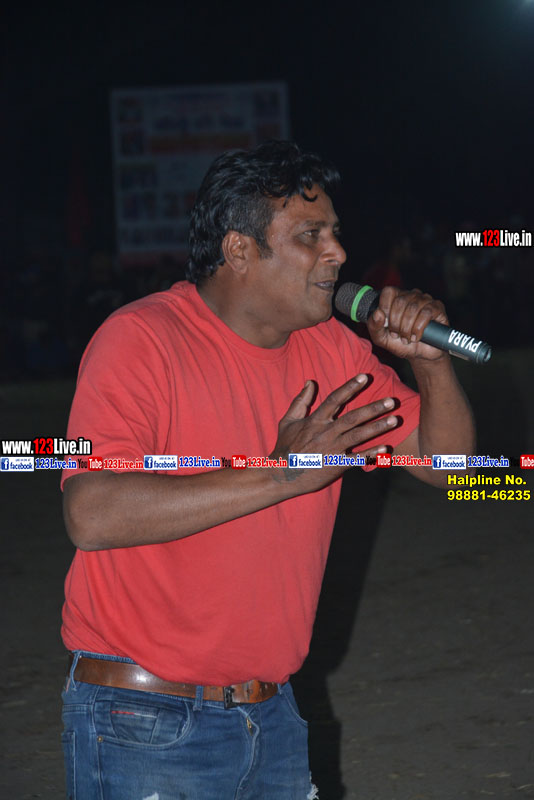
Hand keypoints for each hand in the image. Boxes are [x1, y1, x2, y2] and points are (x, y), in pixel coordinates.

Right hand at [269, 375, 397, 491]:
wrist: (282, 475)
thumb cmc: (284, 447)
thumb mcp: (287, 421)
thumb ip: (300, 401)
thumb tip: (310, 382)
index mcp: (315, 421)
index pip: (335, 399)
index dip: (350, 387)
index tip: (364, 377)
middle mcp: (326, 433)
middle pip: (353, 417)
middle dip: (373, 408)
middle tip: (391, 401)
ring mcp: (332, 449)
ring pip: (358, 436)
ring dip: (378, 428)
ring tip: (394, 420)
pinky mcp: (336, 465)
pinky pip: (358, 458)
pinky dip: (372, 454)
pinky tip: (386, 448)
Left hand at [367, 286, 448, 360]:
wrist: (420, 355)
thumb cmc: (400, 343)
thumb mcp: (381, 338)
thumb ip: (374, 326)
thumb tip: (378, 313)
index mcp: (396, 298)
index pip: (388, 292)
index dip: (385, 307)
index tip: (386, 324)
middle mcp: (411, 296)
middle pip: (400, 301)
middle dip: (396, 323)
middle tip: (397, 335)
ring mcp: (425, 300)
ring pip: (413, 307)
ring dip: (407, 327)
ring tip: (407, 338)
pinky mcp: (437, 308)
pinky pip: (427, 312)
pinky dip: (419, 328)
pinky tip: (416, 337)